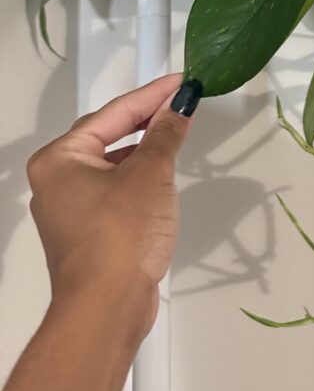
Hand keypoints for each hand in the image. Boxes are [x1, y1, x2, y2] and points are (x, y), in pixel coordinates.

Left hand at [26, 74, 198, 338]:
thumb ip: (166, 133)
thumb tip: (179, 104)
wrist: (107, 307)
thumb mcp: (151, 173)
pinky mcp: (86, 234)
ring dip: (143, 151)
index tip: (182, 83)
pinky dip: (138, 180)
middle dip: (146, 121)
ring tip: (175, 136)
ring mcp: (68, 210)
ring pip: (111, 166)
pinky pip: (114, 192)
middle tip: (181, 104)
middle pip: (107, 136)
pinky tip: (160, 180)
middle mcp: (55, 181)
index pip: (113, 113)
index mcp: (59, 159)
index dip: (152, 95)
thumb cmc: (119, 235)